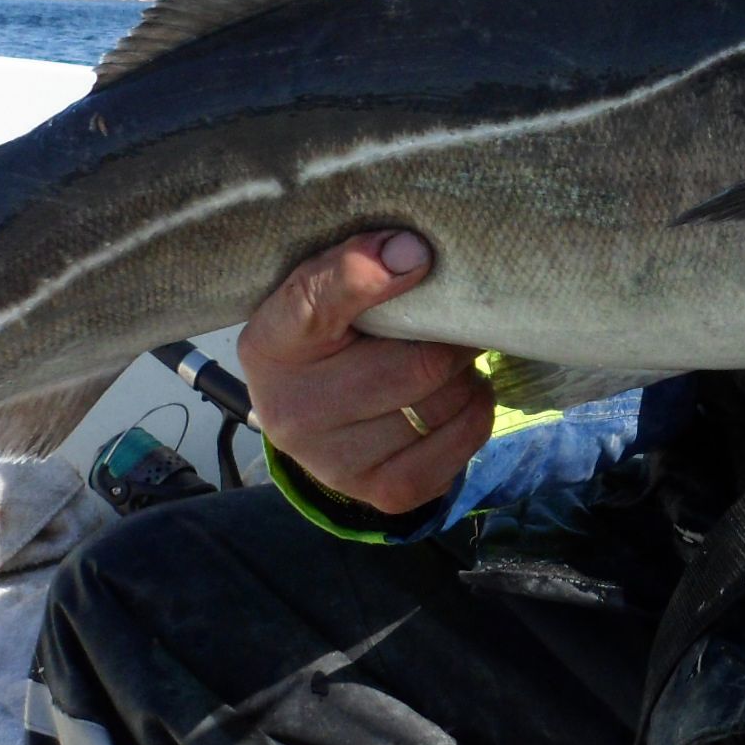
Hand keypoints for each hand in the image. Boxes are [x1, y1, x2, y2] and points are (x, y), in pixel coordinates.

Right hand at [237, 229, 494, 512]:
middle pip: (417, 366)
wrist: (311, 412)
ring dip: (463, 376)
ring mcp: (336, 463)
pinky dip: (473, 412)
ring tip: (446, 360)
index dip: (373, 272)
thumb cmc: (324, 336)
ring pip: (444, 405)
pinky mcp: (382, 492)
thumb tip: (414, 251)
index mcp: (272, 344)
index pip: (318, 299)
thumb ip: (354, 263)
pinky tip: (452, 396)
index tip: (418, 253)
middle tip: (454, 319)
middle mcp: (293, 413)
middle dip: (450, 337)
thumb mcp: (320, 289)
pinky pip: (460, 444)